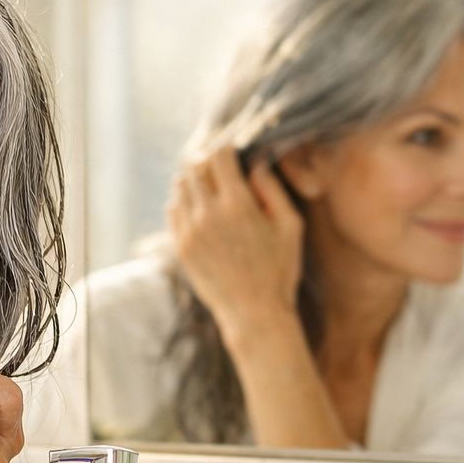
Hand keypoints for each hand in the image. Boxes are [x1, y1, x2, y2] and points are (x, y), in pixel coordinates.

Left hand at [168, 144, 303, 339]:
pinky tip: (201, 209)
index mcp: (238, 205)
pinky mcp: (181, 247)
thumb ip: (272, 189)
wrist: (253, 314)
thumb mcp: (290, 226)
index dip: (226, 148)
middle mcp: (208, 214)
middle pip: (193, 165)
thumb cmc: (279, 270)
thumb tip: (255, 163)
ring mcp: (190, 231)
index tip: (234, 154)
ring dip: (193, 180)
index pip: (217, 154)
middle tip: (221, 168)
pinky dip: (184, 202)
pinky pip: (173, 209)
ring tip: (211, 188)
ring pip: (180, 186)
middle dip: (207, 161)